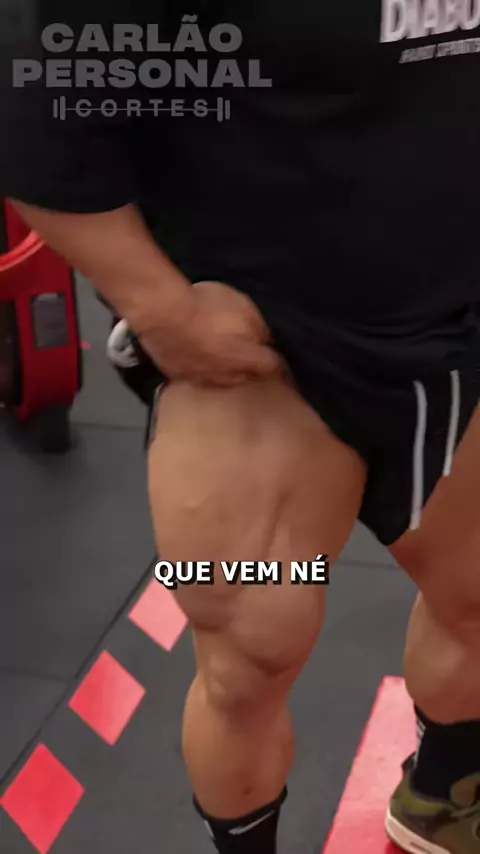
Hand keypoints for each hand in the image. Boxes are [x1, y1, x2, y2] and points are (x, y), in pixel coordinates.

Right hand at [137, 280, 283, 385]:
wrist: (163, 314)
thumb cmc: (207, 309)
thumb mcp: (244, 308)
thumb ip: (258, 328)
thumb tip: (264, 340)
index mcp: (247, 361)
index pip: (271, 366)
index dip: (275, 359)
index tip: (275, 354)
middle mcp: (226, 377)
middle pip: (245, 376)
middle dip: (249, 367)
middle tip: (249, 355)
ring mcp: (199, 378)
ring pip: (218, 378)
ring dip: (222, 370)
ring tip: (221, 357)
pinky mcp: (175, 375)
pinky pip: (193, 373)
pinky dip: (197, 366)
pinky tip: (194, 354)